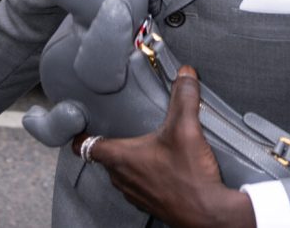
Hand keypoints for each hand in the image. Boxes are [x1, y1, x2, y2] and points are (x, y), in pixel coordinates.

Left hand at [74, 67, 255, 227]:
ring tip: (137, 148)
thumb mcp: (187, 130)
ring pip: (120, 174)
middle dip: (107, 145)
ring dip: (126, 162)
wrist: (211, 216)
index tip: (77, 127)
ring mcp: (135, 194)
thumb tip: (185, 75)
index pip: (85, 146)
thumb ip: (183, 98)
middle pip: (103, 158)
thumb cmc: (192, 178)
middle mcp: (123, 178)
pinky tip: (159, 169)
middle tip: (113, 130)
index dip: (78, 135)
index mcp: (121, 158)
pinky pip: (137, 187)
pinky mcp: (151, 204)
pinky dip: (143, 177)